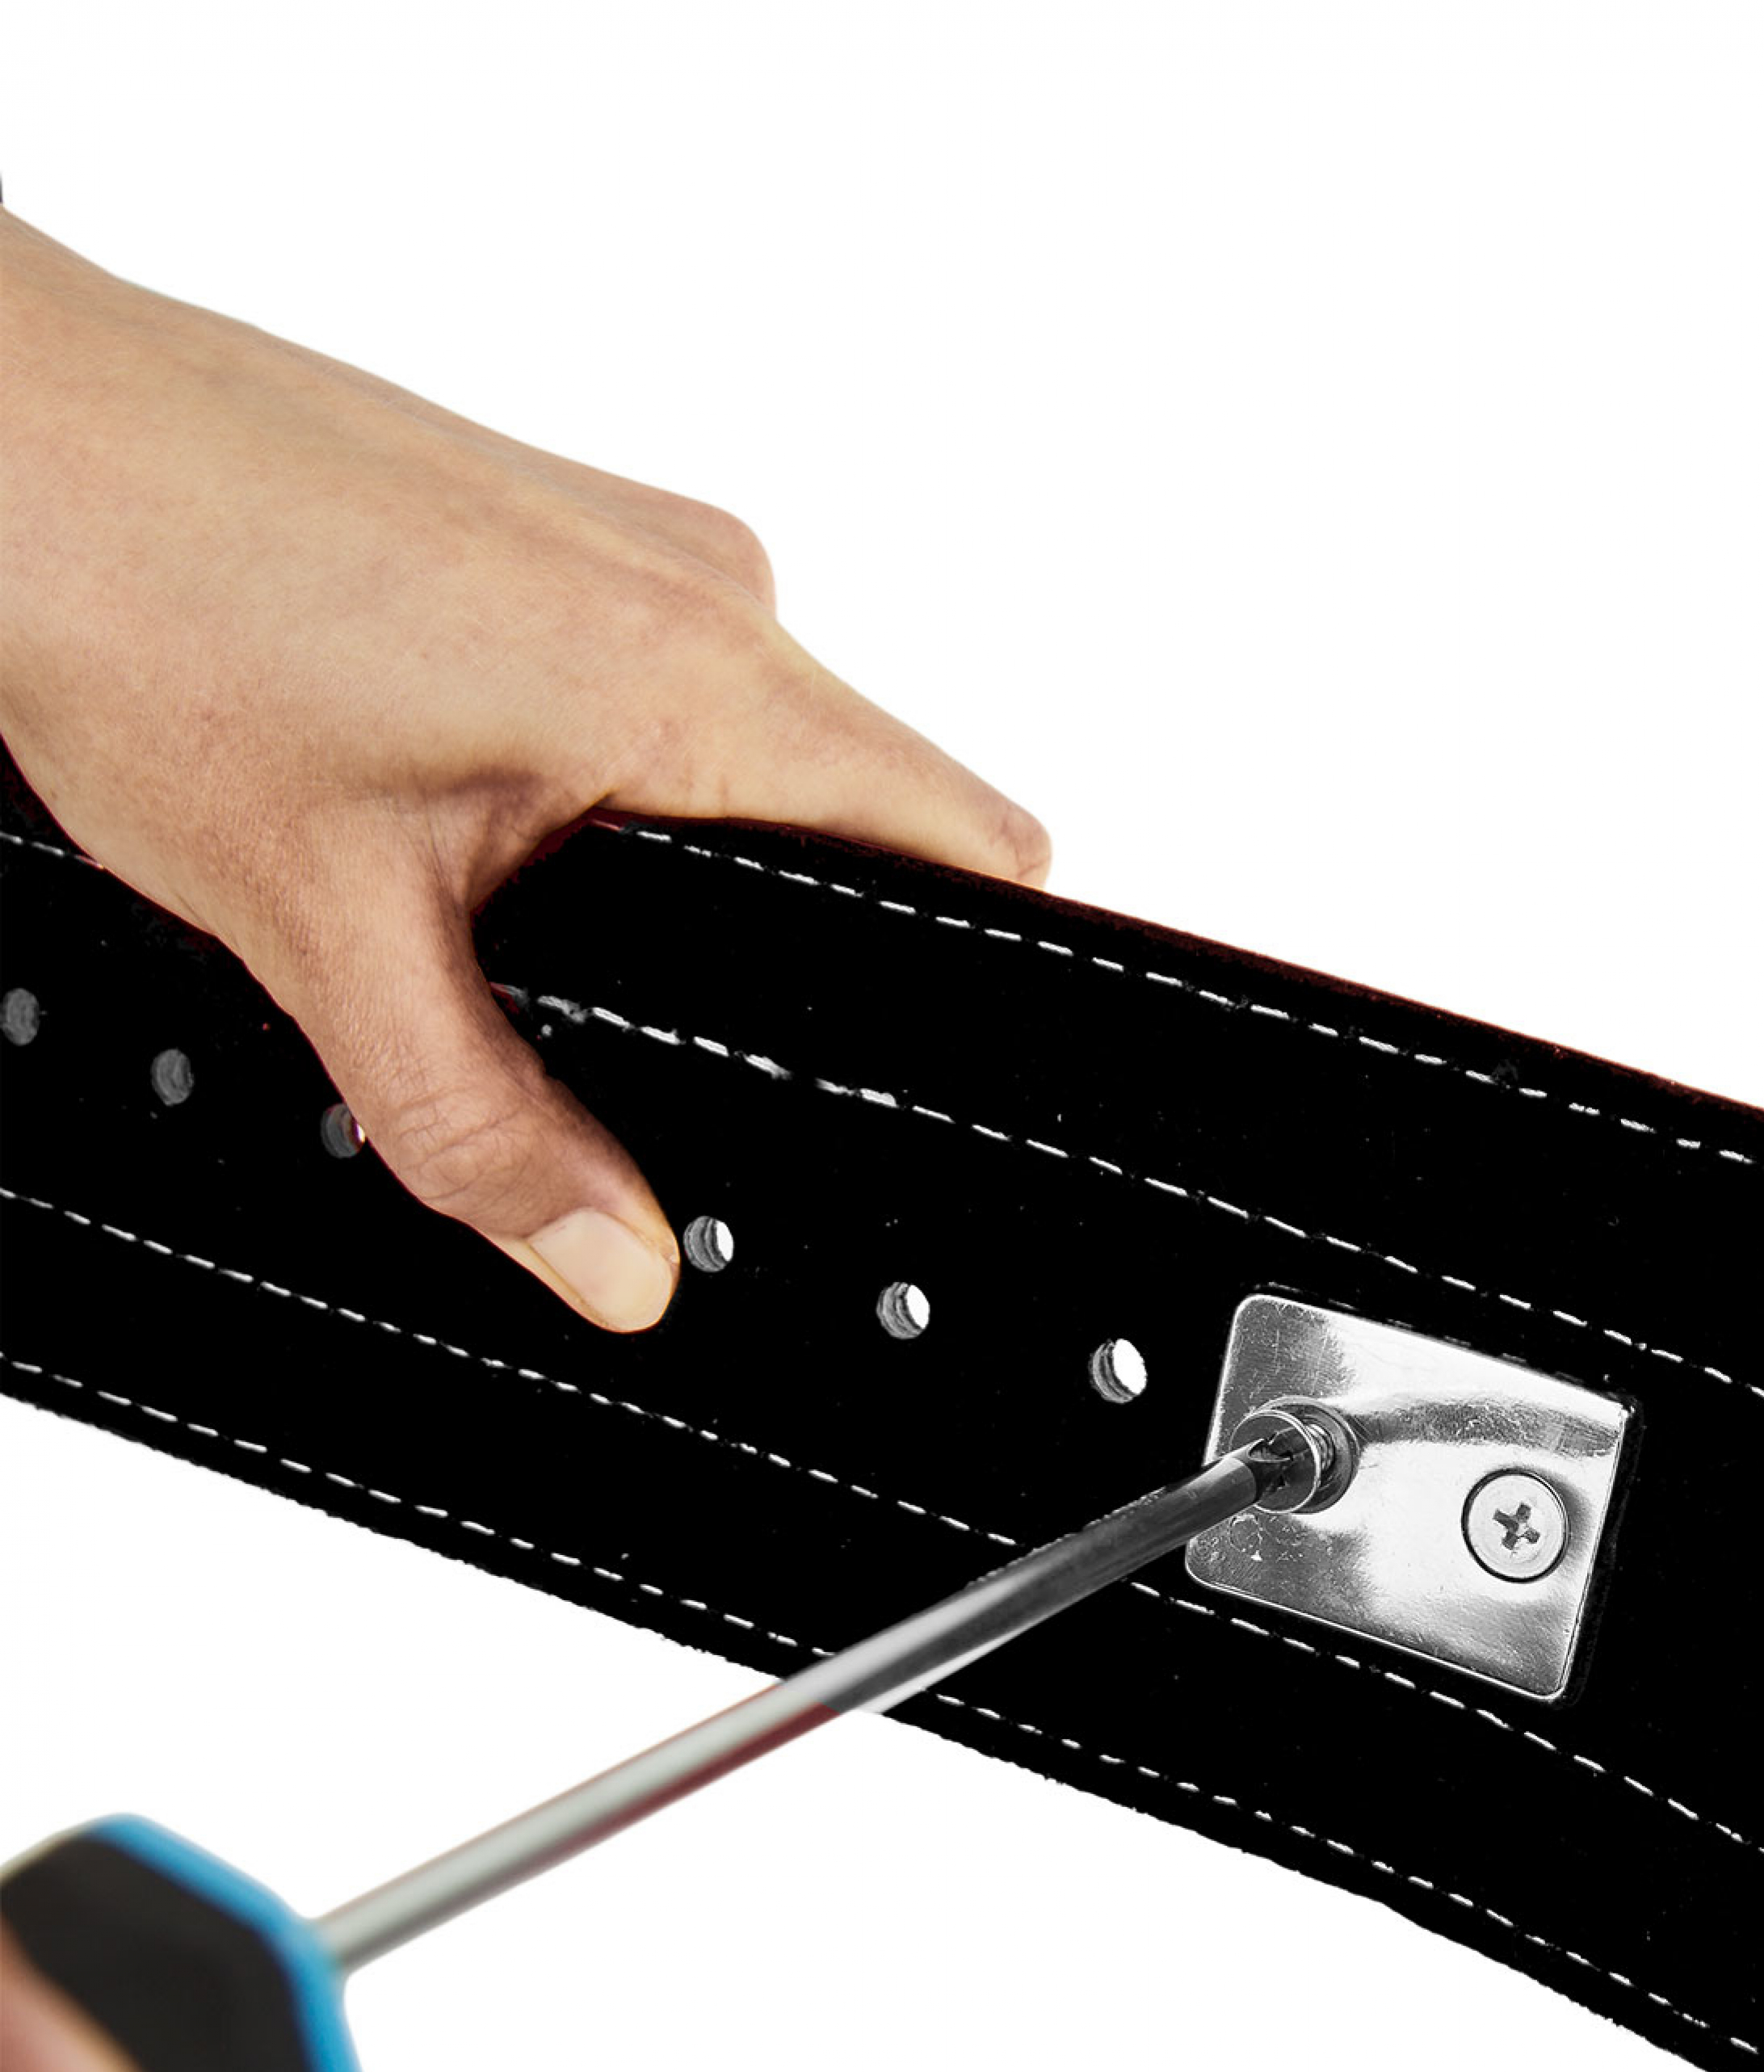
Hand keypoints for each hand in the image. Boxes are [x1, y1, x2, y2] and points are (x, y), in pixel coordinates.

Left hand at [0, 208, 1049, 1332]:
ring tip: (499, 879)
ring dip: (683, 852)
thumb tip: (616, 1267)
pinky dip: (609, 769)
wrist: (2, 421)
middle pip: (876, 815)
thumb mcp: (326, 931)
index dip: (966, 980)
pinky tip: (456, 796)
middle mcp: (709, 583)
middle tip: (633, 1005)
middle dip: (787, 941)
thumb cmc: (131, 589)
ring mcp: (639, 536)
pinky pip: (669, 680)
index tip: (900, 1071)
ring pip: (764, 752)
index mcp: (700, 677)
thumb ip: (490, 1129)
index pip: (974, 850)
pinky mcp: (561, 522)